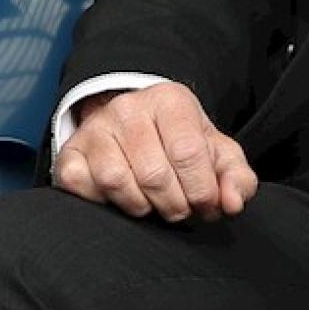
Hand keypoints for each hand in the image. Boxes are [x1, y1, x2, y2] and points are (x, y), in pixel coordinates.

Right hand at [54, 82, 258, 222]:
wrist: (135, 128)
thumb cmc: (180, 145)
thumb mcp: (217, 155)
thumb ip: (237, 179)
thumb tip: (233, 202)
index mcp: (169, 101)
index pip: (188, 152)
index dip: (202, 190)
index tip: (207, 205)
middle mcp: (128, 107)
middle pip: (154, 174)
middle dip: (175, 206)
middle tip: (181, 209)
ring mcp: (95, 128)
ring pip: (118, 182)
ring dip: (142, 207)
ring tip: (154, 203)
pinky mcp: (71, 152)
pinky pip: (84, 187)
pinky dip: (106, 203)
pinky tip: (123, 198)